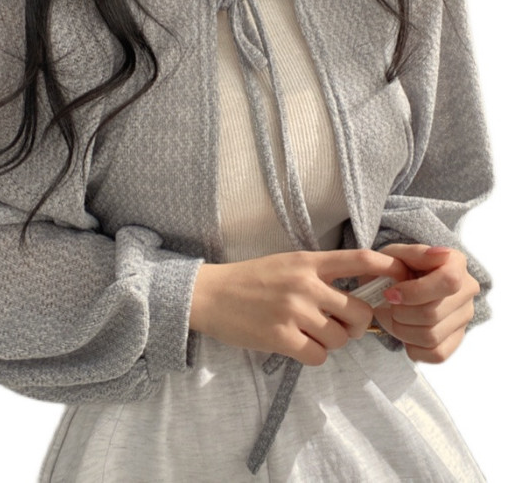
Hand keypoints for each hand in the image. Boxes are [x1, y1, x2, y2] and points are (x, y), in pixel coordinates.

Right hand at [190, 249, 407, 365]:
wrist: (210, 294)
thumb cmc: (250, 279)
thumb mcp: (286, 263)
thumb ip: (319, 273)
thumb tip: (356, 294)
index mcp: (308, 262)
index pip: (361, 260)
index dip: (390, 268)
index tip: (404, 277)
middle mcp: (305, 284)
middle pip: (359, 311)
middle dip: (357, 324)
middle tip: (342, 324)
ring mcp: (293, 311)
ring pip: (340, 337)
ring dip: (332, 341)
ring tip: (311, 334)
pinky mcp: (280, 337)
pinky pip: (318, 356)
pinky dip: (313, 355)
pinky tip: (298, 345)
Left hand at [373, 244, 480, 362]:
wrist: (393, 283)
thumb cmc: (394, 266)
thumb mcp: (396, 253)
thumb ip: (416, 253)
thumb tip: (440, 254)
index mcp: (456, 263)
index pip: (448, 282)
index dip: (415, 292)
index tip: (390, 294)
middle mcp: (467, 290)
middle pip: (433, 313)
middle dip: (399, 313)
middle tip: (386, 304)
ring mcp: (464, 316)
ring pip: (431, 336)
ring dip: (401, 330)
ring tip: (392, 316)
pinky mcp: (457, 338)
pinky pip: (436, 354)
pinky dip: (412, 347)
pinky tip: (404, 331)